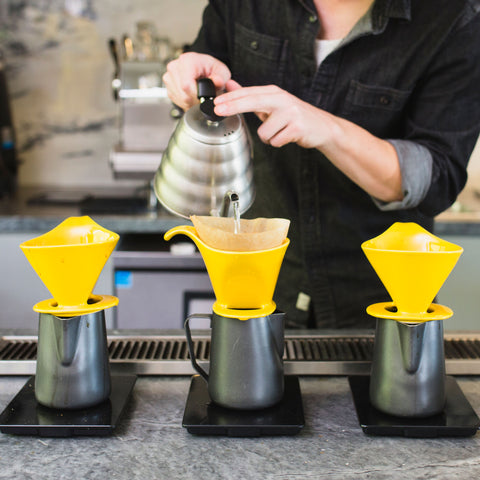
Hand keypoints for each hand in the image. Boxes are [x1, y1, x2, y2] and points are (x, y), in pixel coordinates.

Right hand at [162, 52, 231, 110]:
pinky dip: (185, 102)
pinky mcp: (168, 86)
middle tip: (204, 99)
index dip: (197, 96)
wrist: (201, 67)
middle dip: (195, 101)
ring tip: (198, 96)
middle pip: (183, 95)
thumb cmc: (210, 68)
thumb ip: (221, 77)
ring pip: (180, 99)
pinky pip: (176, 100)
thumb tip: (217, 82)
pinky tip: (192, 96)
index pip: (186, 85)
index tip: (205, 98)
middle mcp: (174, 67)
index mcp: (187, 61)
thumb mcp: (221, 71)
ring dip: (191, 103)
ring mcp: (169, 77)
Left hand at [214, 85, 331, 148]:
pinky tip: (288, 137)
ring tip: (280, 132)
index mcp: (274, 93)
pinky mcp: (297, 128)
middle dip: (233, 106)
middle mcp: (282, 99)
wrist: (322, 127)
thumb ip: (251, 96)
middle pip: (252, 102)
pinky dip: (279, 143)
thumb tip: (230, 85)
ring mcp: (290, 113)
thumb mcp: (272, 104)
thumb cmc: (293, 116)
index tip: (215, 103)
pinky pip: (275, 141)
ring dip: (269, 137)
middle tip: (217, 110)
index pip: (248, 94)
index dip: (230, 98)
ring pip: (264, 132)